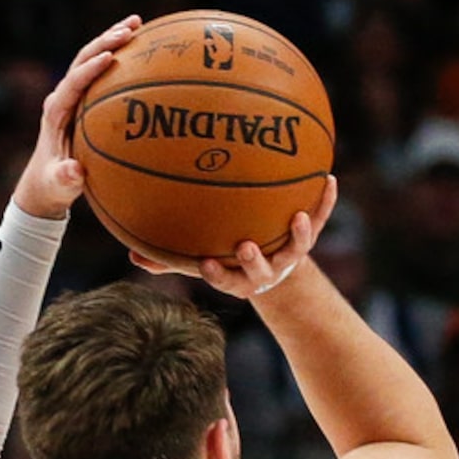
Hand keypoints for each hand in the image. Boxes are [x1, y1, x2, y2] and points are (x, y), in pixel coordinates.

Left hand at [12, 17, 141, 220]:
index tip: (111, 57)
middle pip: (83, 59)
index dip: (91, 68)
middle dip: (105, 41)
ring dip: (112, 40)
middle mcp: (62, 96)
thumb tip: (74, 172)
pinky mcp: (82, 99)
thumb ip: (66, 178)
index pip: (73, 82)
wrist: (45, 182)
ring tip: (137, 23)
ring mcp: (72, 95)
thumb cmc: (54, 185)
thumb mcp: (59, 185)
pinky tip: (140, 48)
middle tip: (130, 28)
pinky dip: (118, 57)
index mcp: (56, 111)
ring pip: (91, 59)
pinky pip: (101, 73)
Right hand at [128, 175, 338, 294]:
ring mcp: (288, 254)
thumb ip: (168, 260)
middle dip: (255, 262)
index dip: (218, 275)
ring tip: (297, 218)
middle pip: (261, 271)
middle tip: (246, 247)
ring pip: (295, 249)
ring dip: (298, 236)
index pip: (225, 280)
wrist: (273, 266)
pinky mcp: (307, 236)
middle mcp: (264, 270)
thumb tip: (131, 254)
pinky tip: (328, 179)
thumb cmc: (225, 257)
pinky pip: (318, 218)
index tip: (205, 264)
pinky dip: (323, 202)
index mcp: (238, 277)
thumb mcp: (198, 259)